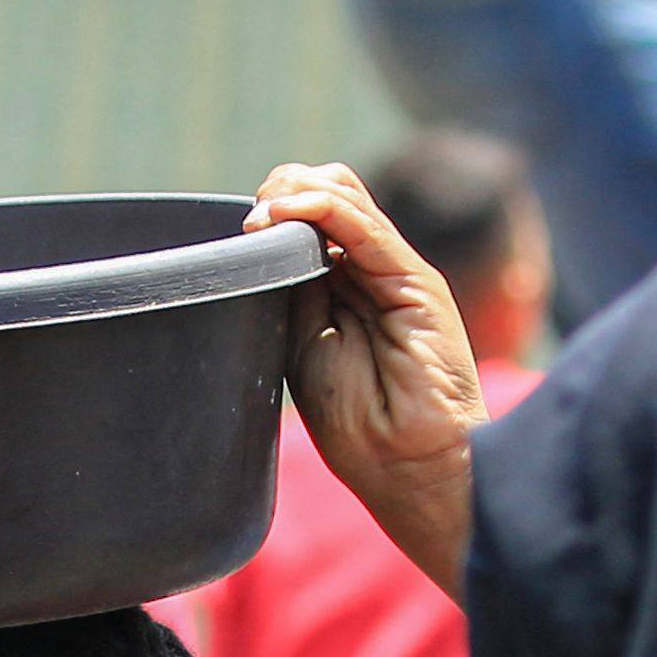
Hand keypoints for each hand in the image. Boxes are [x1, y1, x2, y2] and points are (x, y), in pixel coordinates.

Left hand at [249, 163, 483, 598]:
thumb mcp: (305, 345)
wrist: (409, 466)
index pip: (314, 215)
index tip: (240, 231)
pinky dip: (322, 209)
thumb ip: (294, 292)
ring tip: (261, 216)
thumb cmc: (360, 424)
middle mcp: (375, 270)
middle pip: (332, 191)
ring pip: (347, 195)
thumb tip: (261, 245)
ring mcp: (397, 272)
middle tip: (250, 219)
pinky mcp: (416, 283)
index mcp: (348, 284)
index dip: (276, 207)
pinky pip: (365, 228)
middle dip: (283, 190)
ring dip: (295, 193)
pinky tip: (287, 212)